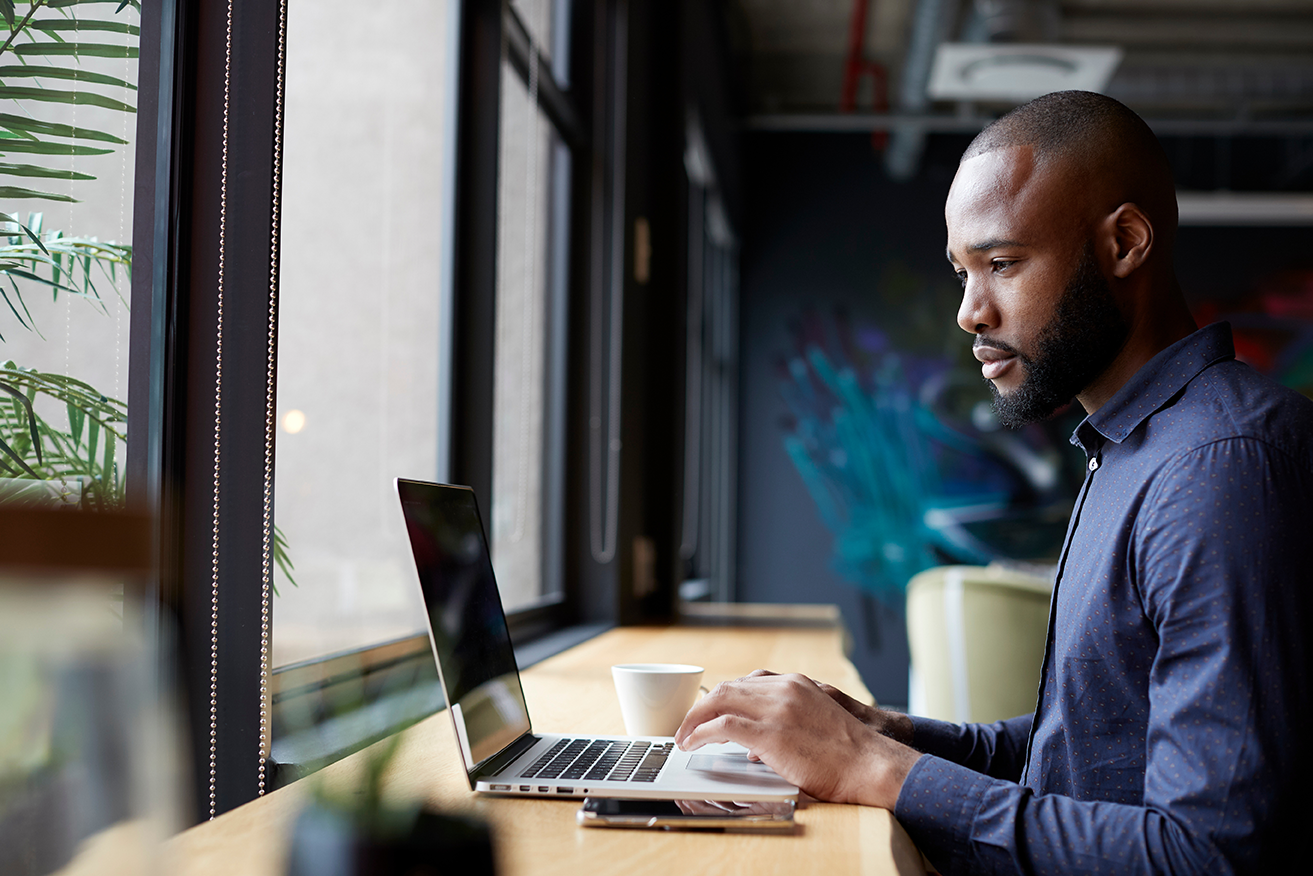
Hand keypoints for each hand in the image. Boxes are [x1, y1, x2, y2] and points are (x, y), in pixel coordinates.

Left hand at [674, 671, 921, 808]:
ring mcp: (776, 709)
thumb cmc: (848, 755)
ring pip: (720, 701)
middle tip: (688, 723)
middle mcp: (784, 689)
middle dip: (703, 706)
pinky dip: (700, 733)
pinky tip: (693, 743)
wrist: (870, 764)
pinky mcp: (770, 734)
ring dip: (695, 718)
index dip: (724, 696)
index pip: (748, 682)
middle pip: (728, 687)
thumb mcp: (816, 724)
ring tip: (684, 735)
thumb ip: (785, 725)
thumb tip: (754, 749)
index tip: (712, 710)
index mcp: (796, 684)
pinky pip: (722, 726)